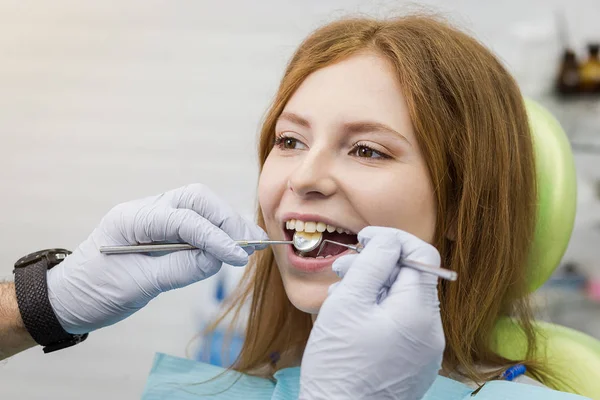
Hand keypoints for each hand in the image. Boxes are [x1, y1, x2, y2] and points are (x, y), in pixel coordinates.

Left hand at [47, 184, 266, 333]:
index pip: (184, 220)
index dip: (216, 238)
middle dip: (227, 219)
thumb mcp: (136, 286)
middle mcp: (145, 209)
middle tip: (252, 243)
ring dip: (227, 223)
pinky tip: (232, 245)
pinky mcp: (161, 229)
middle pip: (196, 200)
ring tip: (252, 243)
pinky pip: (194, 222)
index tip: (239, 257)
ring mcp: (153, 216)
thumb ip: (179, 269)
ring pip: (199, 206)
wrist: (67, 299)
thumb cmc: (93, 293)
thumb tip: (218, 259)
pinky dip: (216, 232)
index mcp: (132, 219)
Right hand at [299, 226, 444, 399]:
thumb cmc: (339, 364)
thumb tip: (390, 241)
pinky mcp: (413, 364)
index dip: (392, 240)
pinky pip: (400, 325)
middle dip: (375, 267)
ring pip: (402, 301)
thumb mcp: (349, 302)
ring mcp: (425, 351)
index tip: (363, 239)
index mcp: (419, 313)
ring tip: (340, 298)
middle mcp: (432, 332)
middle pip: (410, 279)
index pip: (421, 255)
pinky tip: (351, 320)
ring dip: (372, 290)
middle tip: (341, 270)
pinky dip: (377, 313)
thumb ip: (373, 263)